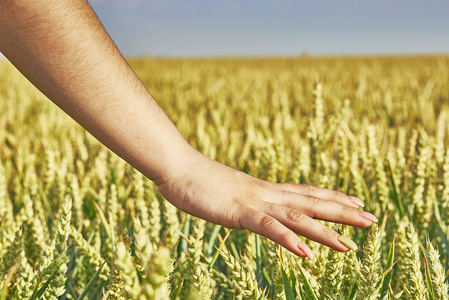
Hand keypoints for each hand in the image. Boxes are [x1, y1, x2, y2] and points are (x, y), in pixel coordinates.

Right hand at [157, 151, 376, 257]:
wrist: (177, 166)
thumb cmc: (196, 179)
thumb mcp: (227, 191)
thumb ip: (242, 199)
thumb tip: (250, 205)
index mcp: (264, 189)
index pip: (305, 192)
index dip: (331, 197)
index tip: (354, 201)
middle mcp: (266, 194)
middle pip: (311, 202)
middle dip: (342, 211)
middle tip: (371, 218)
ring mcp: (255, 202)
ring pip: (298, 217)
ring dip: (326, 230)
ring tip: (351, 244)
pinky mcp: (240, 213)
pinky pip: (269, 228)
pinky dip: (290, 240)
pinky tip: (308, 254)